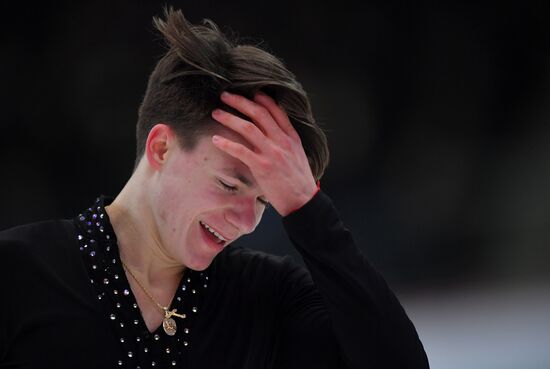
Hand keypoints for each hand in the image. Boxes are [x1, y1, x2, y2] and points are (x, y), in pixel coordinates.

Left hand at [211, 91, 317, 215]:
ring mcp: (272, 153)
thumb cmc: (298, 181)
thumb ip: (286, 142)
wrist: (303, 201)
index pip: (276, 110)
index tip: (249, 91)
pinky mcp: (263, 167)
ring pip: (248, 128)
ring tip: (216, 113)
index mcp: (291, 137)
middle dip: (240, 101)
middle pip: (259, 113)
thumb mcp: (298, 155)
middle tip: (225, 96)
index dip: (261, 98)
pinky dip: (227, 144)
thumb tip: (272, 133)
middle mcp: (282, 141)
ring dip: (230, 118)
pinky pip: (241, 151)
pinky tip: (216, 140)